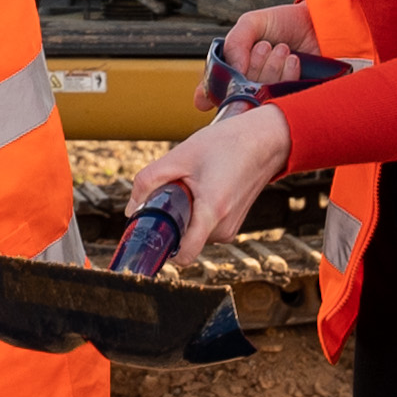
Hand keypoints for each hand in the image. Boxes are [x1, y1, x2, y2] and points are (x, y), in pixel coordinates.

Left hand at [125, 104, 292, 259]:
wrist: (265, 140)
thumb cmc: (227, 144)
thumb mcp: (180, 155)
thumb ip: (149, 181)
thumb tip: (131, 209)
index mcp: (211, 212)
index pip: (184, 256)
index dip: (162, 249)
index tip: (149, 236)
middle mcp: (224, 228)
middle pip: (182, 240)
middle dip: (172, 220)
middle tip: (176, 189)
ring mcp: (231, 228)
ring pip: (193, 233)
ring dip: (186, 214)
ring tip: (196, 183)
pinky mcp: (233, 224)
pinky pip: (204, 228)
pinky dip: (198, 213)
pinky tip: (206, 187)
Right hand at [216, 2, 328, 96]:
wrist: (321, 22)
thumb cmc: (287, 23)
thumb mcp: (253, 23)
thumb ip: (235, 42)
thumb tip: (234, 72)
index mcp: (237, 70)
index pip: (214, 93)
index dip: (208, 96)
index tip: (207, 98)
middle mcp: (253, 87)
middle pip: (238, 94)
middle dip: (252, 67)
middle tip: (265, 47)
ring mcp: (274, 96)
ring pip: (261, 97)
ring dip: (270, 69)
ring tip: (282, 49)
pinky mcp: (295, 100)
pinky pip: (284, 99)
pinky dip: (287, 76)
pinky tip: (294, 61)